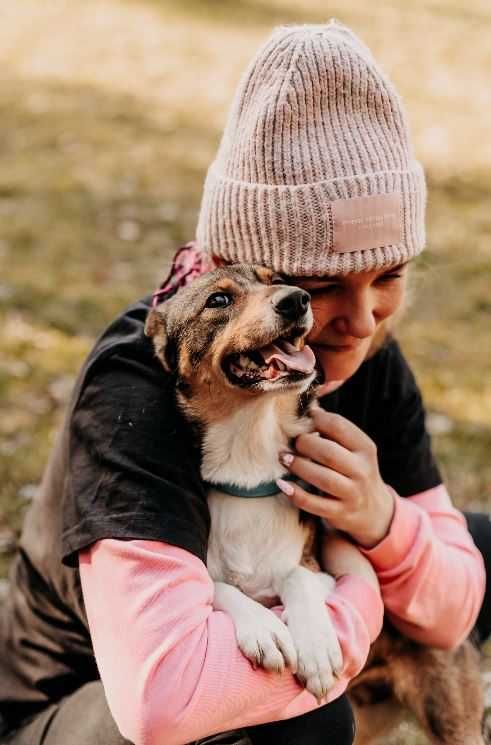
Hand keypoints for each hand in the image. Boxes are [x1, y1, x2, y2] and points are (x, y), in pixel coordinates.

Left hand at [277, 409, 394, 547]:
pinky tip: (282, 484)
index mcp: (365, 448)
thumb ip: (334, 430)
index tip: (302, 419)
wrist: (373, 511)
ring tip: (284, 458)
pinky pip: (314, 504)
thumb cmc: (354, 470)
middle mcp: (362, 470)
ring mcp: (352, 494)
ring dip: (299, 466)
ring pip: (322, 478)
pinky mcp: (340, 513)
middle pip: (328, 453)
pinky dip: (295, 494)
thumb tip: (308, 405)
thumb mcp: (353, 449)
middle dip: (304, 444)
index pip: (339, 426)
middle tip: (292, 442)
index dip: (316, 419)